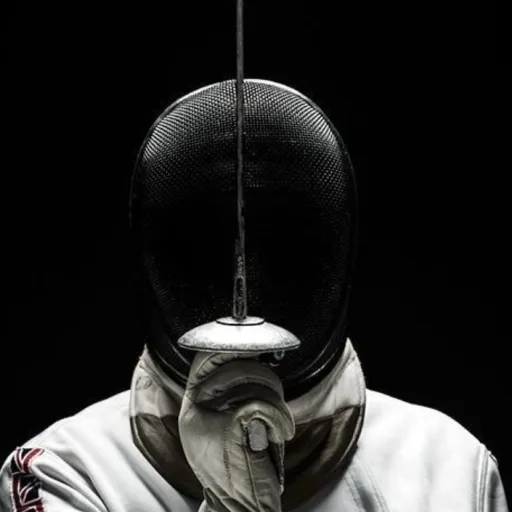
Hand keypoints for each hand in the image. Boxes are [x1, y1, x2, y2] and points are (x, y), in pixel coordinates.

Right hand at [178, 351, 294, 511]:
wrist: (237, 508)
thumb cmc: (237, 468)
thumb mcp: (218, 431)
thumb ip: (222, 399)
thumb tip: (247, 362)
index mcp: (191, 408)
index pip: (204, 360)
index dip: (230, 347)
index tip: (252, 346)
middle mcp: (195, 410)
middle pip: (232, 365)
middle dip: (263, 374)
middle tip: (273, 394)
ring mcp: (209, 419)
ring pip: (252, 383)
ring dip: (276, 401)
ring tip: (277, 422)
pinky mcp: (228, 429)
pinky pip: (262, 404)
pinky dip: (279, 417)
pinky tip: (280, 432)